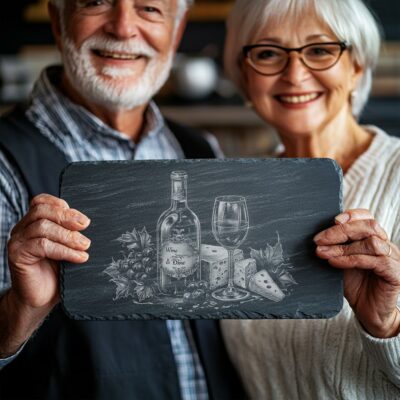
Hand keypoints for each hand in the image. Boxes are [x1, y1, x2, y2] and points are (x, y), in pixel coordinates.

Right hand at [0, 194, 90, 357]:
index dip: (59, 203)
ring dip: (68, 236)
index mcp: (32, 223)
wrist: (41, 299)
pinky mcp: (18, 255)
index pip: (41, 202)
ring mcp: (18, 242)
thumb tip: (89, 222)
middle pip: (42, 211)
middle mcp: (22, 229)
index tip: (81, 217)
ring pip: (43, 228)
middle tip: (86, 225)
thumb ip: (71, 232)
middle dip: (67, 217)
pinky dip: (64, 250)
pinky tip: (79, 257)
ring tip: (85, 245)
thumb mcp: (66, 247)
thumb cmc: (56, 272)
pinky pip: (43, 246)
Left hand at [314, 209, 399, 337]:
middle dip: (340, 231)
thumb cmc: (355, 285)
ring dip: (342, 247)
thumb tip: (316, 236)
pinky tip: (335, 263)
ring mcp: (393, 259)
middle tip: (319, 239)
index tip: (332, 220)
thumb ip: (336, 246)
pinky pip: (374, 261)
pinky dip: (350, 259)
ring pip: (371, 242)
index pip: (367, 217)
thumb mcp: (341, 260)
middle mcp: (386, 245)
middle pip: (368, 226)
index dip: (351, 215)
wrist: (368, 312)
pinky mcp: (395, 273)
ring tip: (323, 253)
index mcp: (374, 238)